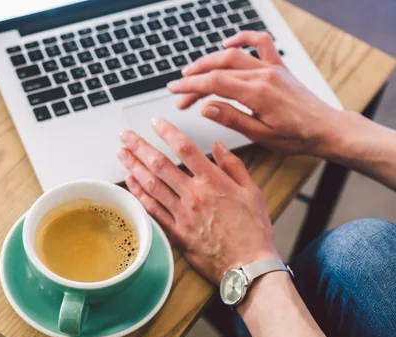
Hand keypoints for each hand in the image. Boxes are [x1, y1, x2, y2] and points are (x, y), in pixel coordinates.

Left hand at [117, 118, 276, 284]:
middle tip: (125, 135)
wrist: (247, 266)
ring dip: (133, 167)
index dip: (167, 132)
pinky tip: (130, 182)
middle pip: (160, 165)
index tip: (155, 122)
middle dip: (139, 147)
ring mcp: (181, 214)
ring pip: (151, 185)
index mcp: (213, 182)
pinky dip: (139, 194)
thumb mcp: (252, 191)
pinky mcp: (175, 231)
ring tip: (122, 153)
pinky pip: (152, 209)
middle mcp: (193, 196)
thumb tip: (217, 146)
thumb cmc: (253, 230)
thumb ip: (233, 165)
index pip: (185, 148)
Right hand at [167, 31, 340, 155]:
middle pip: (218, 69)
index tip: (174, 90)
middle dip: (194, 77)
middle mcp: (263, 75)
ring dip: (209, 61)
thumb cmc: (296, 136)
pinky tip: (228, 43)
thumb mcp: (260, 135)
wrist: (325, 128)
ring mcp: (272, 68)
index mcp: (257, 93)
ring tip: (192, 71)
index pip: (214, 83)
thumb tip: (206, 107)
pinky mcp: (279, 67)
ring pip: (233, 56)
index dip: (190, 85)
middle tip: (178, 90)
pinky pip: (261, 43)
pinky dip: (243, 38)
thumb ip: (231, 118)